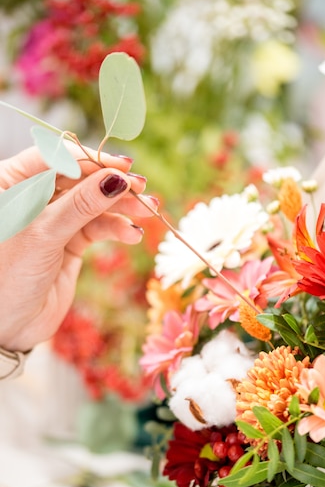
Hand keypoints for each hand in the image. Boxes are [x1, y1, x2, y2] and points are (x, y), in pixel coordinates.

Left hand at [0, 144, 156, 351]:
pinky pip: (97, 228)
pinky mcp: (69, 243)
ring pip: (93, 204)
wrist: (7, 327)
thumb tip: (117, 178)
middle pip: (79, 180)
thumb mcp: (44, 234)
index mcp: (11, 184)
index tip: (123, 166)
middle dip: (112, 185)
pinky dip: (116, 228)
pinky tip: (132, 234)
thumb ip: (81, 205)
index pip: (55, 158)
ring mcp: (53, 221)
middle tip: (142, 189)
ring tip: (149, 211)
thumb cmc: (7, 276)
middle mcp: (32, 198)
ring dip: (122, 208)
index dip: (91, 160)